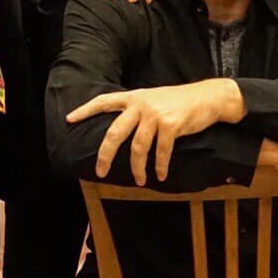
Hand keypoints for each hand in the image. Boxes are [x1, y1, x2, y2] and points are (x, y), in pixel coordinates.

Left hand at [67, 79, 244, 184]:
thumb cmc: (180, 102)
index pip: (104, 101)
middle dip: (105, 155)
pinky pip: (160, 152)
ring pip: (137, 147)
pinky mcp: (171, 126)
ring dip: (137, 168)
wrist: (208, 97)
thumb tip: (122, 131)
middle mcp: (141, 104)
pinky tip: (159, 175)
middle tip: (101, 172)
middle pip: (114, 132)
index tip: (69, 119)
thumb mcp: (154, 99)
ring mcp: (155, 115)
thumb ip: (137, 110)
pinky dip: (159, 167)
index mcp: (134, 97)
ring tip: (139, 180)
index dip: (85, 110)